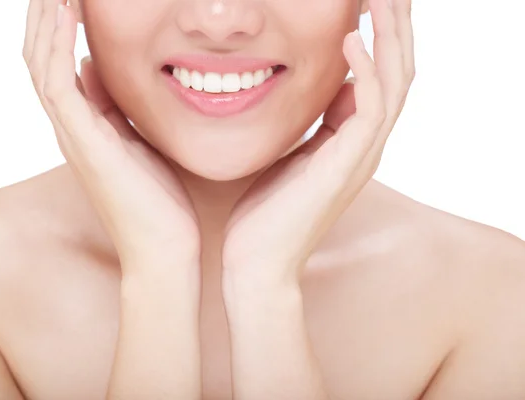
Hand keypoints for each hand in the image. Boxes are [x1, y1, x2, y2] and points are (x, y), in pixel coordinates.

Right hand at [22, 0, 199, 266]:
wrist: (166, 250)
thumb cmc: (161, 202)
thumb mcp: (139, 142)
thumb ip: (116, 108)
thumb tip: (97, 68)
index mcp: (84, 125)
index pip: (58, 63)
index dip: (59, 25)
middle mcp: (70, 126)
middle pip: (41, 55)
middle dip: (46, 13)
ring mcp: (72, 133)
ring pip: (41, 61)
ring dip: (46, 17)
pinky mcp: (84, 140)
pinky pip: (57, 79)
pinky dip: (59, 41)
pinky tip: (68, 8)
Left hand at [222, 0, 414, 283]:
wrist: (256, 264)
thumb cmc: (264, 213)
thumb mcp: (291, 157)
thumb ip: (313, 126)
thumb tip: (325, 92)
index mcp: (350, 140)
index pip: (380, 76)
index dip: (379, 36)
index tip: (367, 2)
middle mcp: (365, 144)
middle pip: (398, 70)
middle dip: (396, 25)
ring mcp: (361, 155)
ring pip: (395, 83)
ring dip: (391, 36)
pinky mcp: (346, 165)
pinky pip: (369, 109)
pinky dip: (364, 72)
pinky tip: (349, 41)